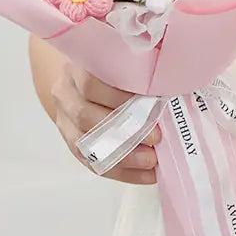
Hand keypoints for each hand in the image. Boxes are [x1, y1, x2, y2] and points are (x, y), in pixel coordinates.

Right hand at [51, 62, 158, 183]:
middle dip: (123, 130)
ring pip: (86, 144)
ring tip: (151, 160)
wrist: (80, 79)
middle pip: (85, 116)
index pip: (90, 83)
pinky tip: (145, 174)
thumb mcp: (120, 61)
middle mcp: (65, 93)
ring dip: (122, 155)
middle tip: (156, 138)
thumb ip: (138, 73)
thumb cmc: (112, 70)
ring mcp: (63, 119)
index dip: (119, 97)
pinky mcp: (71, 141)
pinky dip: (121, 171)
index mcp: (76, 66)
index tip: (151, 104)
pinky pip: (92, 162)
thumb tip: (172, 92)